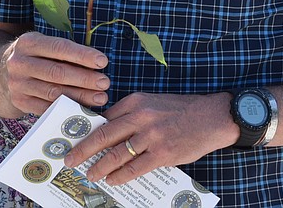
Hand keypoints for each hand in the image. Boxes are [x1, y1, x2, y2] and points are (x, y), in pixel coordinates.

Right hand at [1, 31, 109, 114]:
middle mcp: (20, 63)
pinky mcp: (19, 102)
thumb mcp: (42, 44)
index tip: (103, 62)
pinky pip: (47, 108)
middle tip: (104, 83)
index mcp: (28, 42)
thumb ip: (64, 51)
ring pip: (54, 93)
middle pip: (57, 73)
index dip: (82, 55)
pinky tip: (83, 109)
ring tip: (100, 97)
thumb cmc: (33, 55)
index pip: (59, 48)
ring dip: (80, 96)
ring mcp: (18, 85)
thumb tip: (96, 64)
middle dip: (84, 78)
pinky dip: (67, 109)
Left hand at [63, 91, 236, 185]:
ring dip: (99, 166)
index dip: (87, 130)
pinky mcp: (162, 153)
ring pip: (116, 154)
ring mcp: (151, 136)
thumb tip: (109, 129)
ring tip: (90, 174)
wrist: (212, 116)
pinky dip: (121, 175)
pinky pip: (135, 168)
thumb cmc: (182, 110)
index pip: (104, 117)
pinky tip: (112, 180)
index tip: (75, 139)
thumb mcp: (153, 102)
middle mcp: (141, 117)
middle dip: (83, 149)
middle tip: (70, 159)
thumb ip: (132, 113)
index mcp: (136, 101)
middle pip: (103, 135)